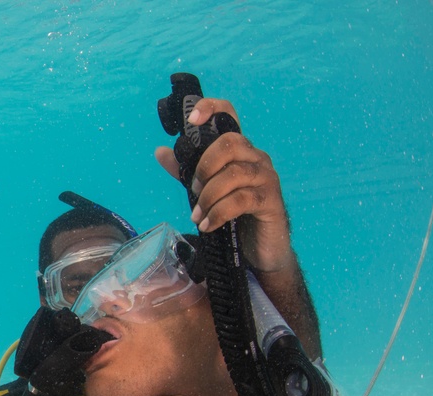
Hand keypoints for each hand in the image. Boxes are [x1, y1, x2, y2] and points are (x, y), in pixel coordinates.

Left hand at [155, 98, 295, 273]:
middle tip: (194, 190)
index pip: (230, 115)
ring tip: (198, 215)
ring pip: (234, 173)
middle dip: (204, 167)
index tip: (192, 119)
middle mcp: (256, 158)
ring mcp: (266, 178)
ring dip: (209, 196)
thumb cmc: (234, 216)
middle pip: (230, 143)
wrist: (259, 250)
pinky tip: (208, 225)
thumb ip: (186, 171)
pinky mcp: (271, 201)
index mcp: (239, 151)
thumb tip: (161, 152)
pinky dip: (219, 213)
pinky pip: (242, 199)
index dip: (212, 108)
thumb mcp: (205, 190)